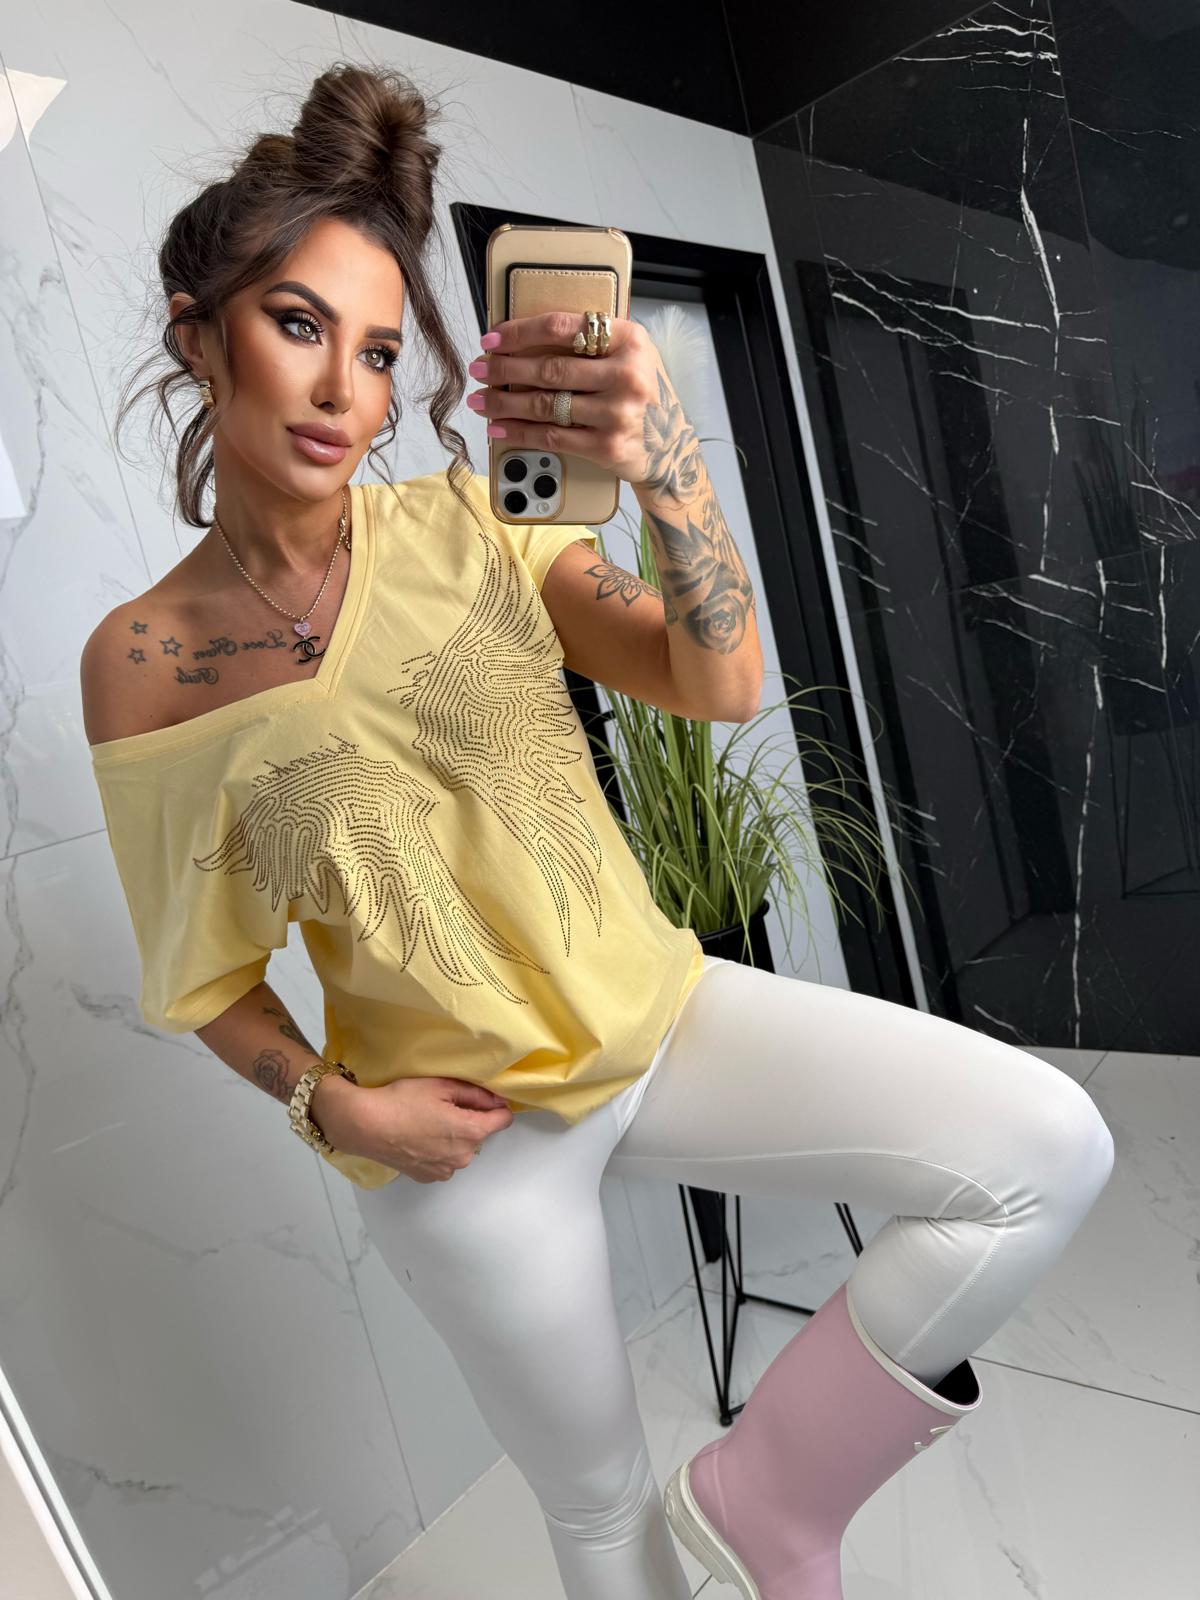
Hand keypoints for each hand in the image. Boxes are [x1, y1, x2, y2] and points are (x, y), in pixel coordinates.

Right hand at [350, 1077, 513, 1183]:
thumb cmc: (403, 1101)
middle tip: (442, 1107)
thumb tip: (498, 1100)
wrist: (365, 1125)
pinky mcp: (429, 1177)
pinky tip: (419, 1138)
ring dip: (453, 1137)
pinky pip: (445, 1161)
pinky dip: (438, 1150)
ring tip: (427, 1123)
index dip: (494, 1107)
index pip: (503, 1120)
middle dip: (469, 1120)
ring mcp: (446, 1170)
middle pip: (480, 1134)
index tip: (478, 1099)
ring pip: (461, 1148)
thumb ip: (476, 1094)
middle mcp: (463, 1156)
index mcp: (471, 1132)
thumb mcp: (442, 1087)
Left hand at [468, 311, 699, 491]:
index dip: (520, 332)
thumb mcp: (630, 354)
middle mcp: (626, 374)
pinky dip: (519, 432)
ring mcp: (617, 413)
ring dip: (504, 403)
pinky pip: (551, 436)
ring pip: (545, 404)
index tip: (493, 338)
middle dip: (505, 369)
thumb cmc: (640, 393)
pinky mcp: (606, 446)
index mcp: (630, 339)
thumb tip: (525, 338)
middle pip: (549, 368)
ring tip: (480, 400)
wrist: (670, 445)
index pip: (563, 327)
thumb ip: (593, 340)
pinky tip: (499, 428)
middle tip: (479, 368)